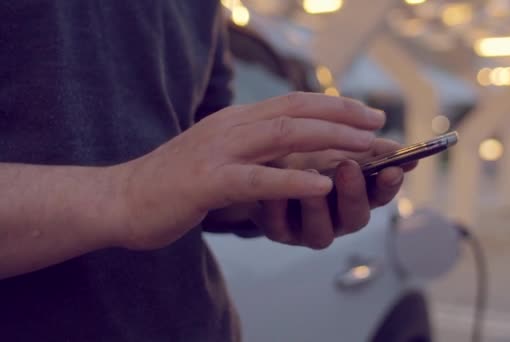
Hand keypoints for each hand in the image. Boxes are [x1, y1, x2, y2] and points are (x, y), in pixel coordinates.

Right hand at [112, 92, 385, 249]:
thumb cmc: (173, 181)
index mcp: (235, 120)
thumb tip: (288, 151)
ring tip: (365, 147)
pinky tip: (322, 185)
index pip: (293, 103)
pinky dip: (292, 181)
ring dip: (330, 141)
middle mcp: (230, 127)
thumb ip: (249, 147)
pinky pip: (256, 179)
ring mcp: (218, 152)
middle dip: (344, 117)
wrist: (120, 198)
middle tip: (379, 126)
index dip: (334, 106)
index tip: (367, 115)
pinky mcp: (206, 182)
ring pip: (284, 138)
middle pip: (297, 112)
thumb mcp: (217, 154)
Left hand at [248, 139, 416, 248]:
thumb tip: (408, 154)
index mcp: (357, 197)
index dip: (388, 186)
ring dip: (318, 205)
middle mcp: (337, 219)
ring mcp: (307, 229)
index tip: (393, 169)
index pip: (380, 196)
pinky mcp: (277, 231)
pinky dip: (278, 207)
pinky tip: (276, 190)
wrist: (263, 166)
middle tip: (348, 167)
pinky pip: (278, 226)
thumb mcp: (339, 148)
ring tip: (312, 174)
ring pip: (320, 231)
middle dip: (353, 193)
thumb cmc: (308, 155)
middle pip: (355, 218)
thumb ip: (372, 151)